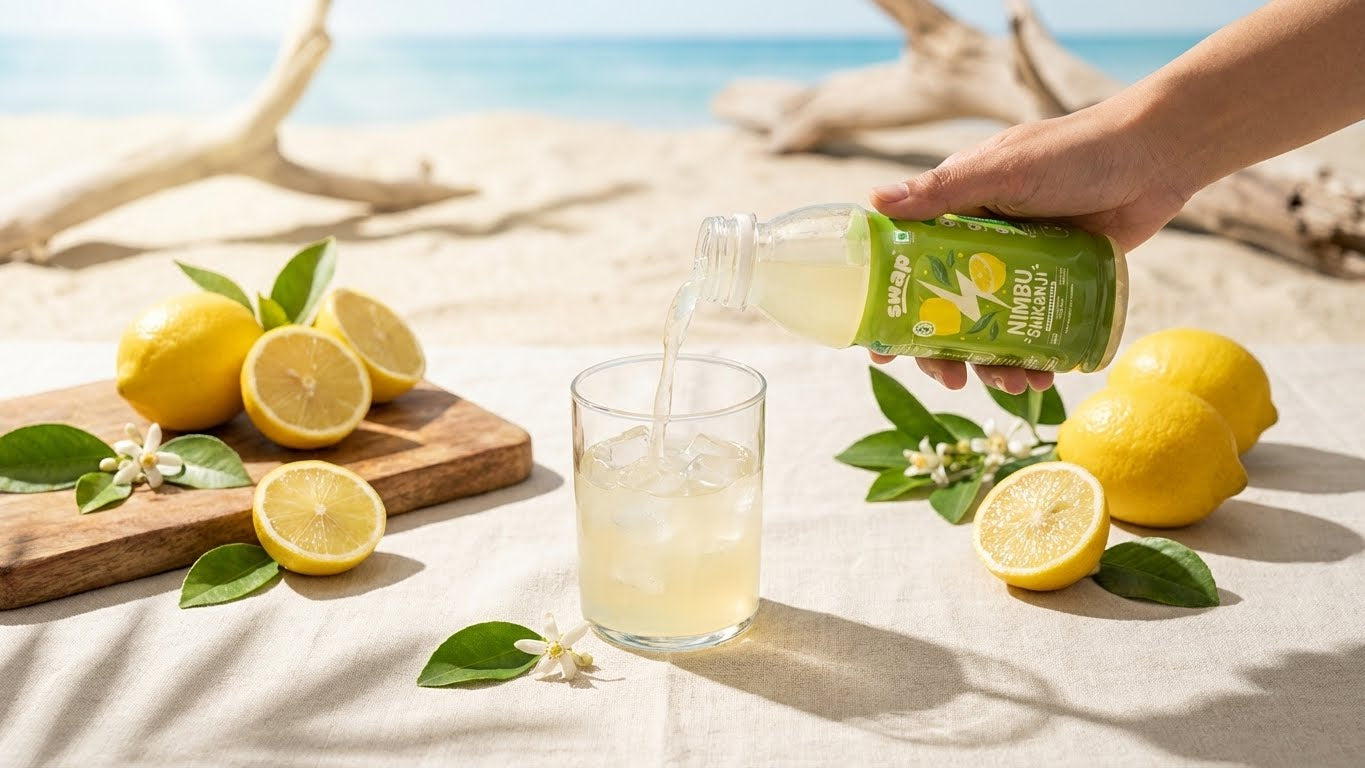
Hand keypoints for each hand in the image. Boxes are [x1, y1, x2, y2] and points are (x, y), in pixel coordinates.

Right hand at [866, 102, 1190, 392]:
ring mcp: (1019, 267)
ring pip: (990, 328)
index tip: (881, 350)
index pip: (907, 265)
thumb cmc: (1076, 150)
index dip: (891, 309)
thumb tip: (875, 200)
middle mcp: (980, 242)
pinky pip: (1035, 330)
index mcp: (955, 211)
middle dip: (944, 351)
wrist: (1157, 157)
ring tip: (1012, 383)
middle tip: (952, 380)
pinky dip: (1035, 357)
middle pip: (945, 310)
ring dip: (992, 363)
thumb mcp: (1004, 169)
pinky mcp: (1057, 283)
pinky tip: (1044, 376)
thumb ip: (944, 190)